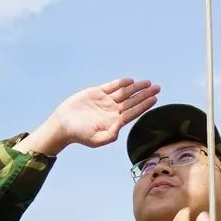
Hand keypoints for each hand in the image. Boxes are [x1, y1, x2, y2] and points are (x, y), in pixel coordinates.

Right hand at [19, 78, 159, 156]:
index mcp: (114, 121)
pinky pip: (111, 86)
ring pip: (124, 93)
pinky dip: (120, 83)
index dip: (144, 105)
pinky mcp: (96, 93)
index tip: (155, 99)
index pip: (133, 112)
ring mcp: (105, 101)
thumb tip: (121, 126)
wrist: (63, 124)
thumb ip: (110, 135)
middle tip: (157, 87)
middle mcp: (112, 111)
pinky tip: (130, 81)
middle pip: (132, 101)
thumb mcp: (96, 139)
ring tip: (148, 83)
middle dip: (145, 94)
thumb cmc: (79, 134)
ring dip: (136, 88)